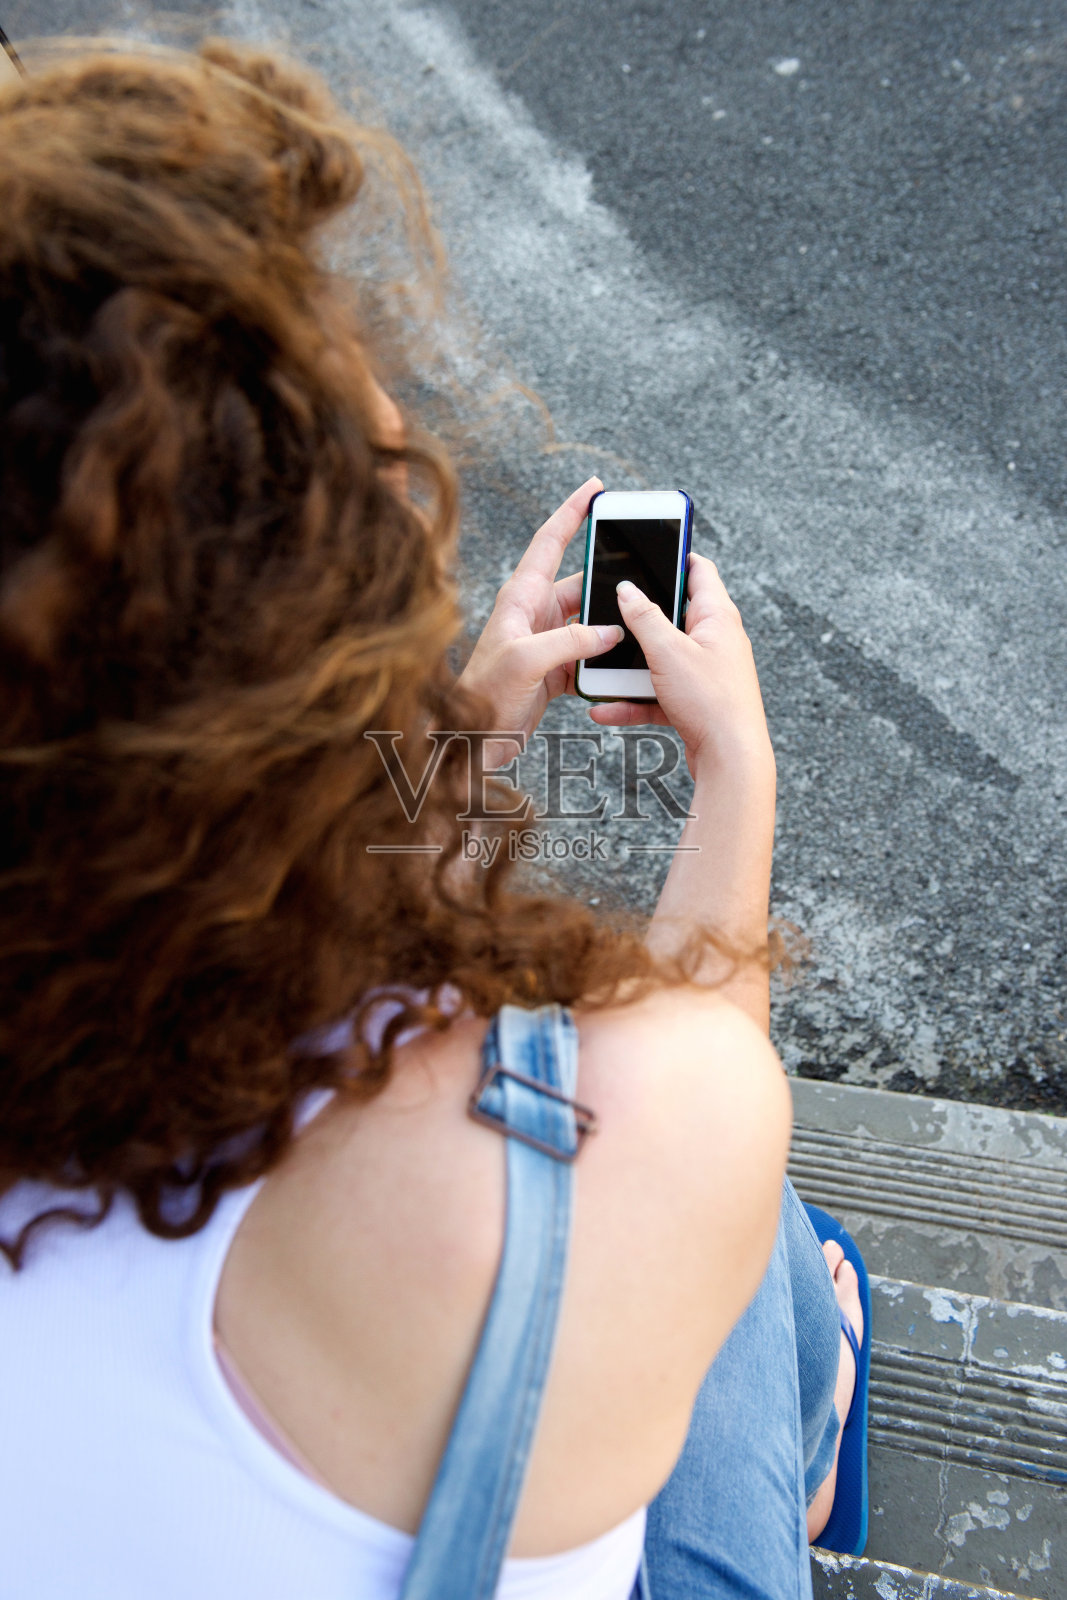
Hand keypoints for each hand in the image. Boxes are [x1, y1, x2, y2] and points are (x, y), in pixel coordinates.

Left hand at [457, 478, 622, 759]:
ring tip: (640, 616)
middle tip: (641, 560)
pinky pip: (589, 651)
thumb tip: (609, 631)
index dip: (572, 512)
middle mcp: (533, 614)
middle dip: (609, 573)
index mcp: (520, 598)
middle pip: (580, 581)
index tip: (595, 488)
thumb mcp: (525, 662)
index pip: (549, 542)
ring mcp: (546, 640)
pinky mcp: (555, 668)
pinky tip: (623, 658)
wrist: (472, 741)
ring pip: (590, 618)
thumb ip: (569, 642)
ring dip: (612, 620)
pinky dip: (606, 655)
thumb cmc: (482, 699)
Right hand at [590, 554, 772, 779]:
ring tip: (600, 670)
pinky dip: (634, 700)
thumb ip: (644, 617)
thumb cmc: (712, 702)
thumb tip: (627, 589)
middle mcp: (716, 641)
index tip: (648, 550)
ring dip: (630, 667)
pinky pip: (659, 694)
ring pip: (661, 660)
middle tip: (610, 613)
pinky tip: (605, 709)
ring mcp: (707, 672)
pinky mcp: (697, 702)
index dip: (674, 556)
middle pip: (673, 616)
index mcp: (717, 617)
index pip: (699, 570)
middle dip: (639, 620)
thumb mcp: (668, 651)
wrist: (731, 760)